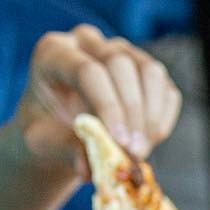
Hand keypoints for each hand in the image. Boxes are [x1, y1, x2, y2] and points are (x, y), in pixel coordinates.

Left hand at [0, 28, 181, 209]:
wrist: (58, 130)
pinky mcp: (145, 70)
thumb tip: (88, 167)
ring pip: (150, 71)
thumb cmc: (46, 132)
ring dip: (151, 115)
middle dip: (132, 112)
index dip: (109, 106)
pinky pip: (165, 89)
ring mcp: (121, 51)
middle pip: (121, 63)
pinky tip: (148, 142)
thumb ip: (65, 150)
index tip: (120, 143)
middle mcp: (88, 42)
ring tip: (141, 150)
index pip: (88, 70)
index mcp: (54, 53)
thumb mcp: (44, 143)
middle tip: (134, 151)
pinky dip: (162, 119)